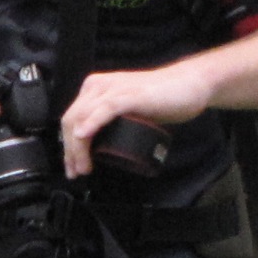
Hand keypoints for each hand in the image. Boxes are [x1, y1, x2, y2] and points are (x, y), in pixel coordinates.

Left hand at [61, 58, 211, 177]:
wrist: (189, 85)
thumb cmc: (161, 99)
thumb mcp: (127, 110)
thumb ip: (112, 121)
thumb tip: (99, 146)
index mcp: (95, 88)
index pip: (71, 118)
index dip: (67, 146)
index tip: (72, 167)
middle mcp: (99, 86)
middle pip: (71, 120)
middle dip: (70, 151)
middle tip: (76, 173)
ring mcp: (114, 89)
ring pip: (83, 117)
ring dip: (78, 147)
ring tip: (84, 167)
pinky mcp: (130, 95)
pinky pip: (105, 109)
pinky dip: (91, 123)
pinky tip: (83, 136)